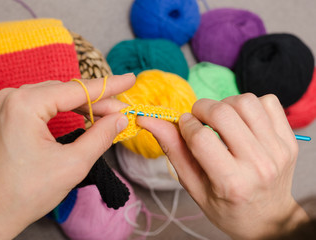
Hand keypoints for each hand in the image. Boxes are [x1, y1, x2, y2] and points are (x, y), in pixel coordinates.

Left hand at [0, 74, 134, 238]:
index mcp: (25, 104)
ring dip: (83, 104)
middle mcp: (13, 96)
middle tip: (122, 109)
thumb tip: (120, 118)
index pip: (77, 90)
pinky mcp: (9, 114)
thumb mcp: (73, 164)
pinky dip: (66, 109)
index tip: (130, 80)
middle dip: (97, 100)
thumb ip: (101, 136)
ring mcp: (8, 104)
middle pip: (67, 91)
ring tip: (108, 113)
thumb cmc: (27, 192)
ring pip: (56, 96)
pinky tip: (83, 114)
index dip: (108, 86)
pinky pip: (44, 104)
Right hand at [139, 93, 308, 238]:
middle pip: (223, 113)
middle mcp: (258, 165)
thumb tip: (149, 120)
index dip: (185, 125)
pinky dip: (251, 105)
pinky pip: (269, 101)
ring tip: (221, 120)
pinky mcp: (289, 140)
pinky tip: (242, 121)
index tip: (183, 126)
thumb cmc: (226, 206)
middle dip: (202, 108)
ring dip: (226, 104)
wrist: (268, 219)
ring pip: (246, 101)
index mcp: (231, 183)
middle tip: (198, 119)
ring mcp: (278, 150)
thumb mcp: (193, 185)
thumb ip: (173, 150)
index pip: (201, 137)